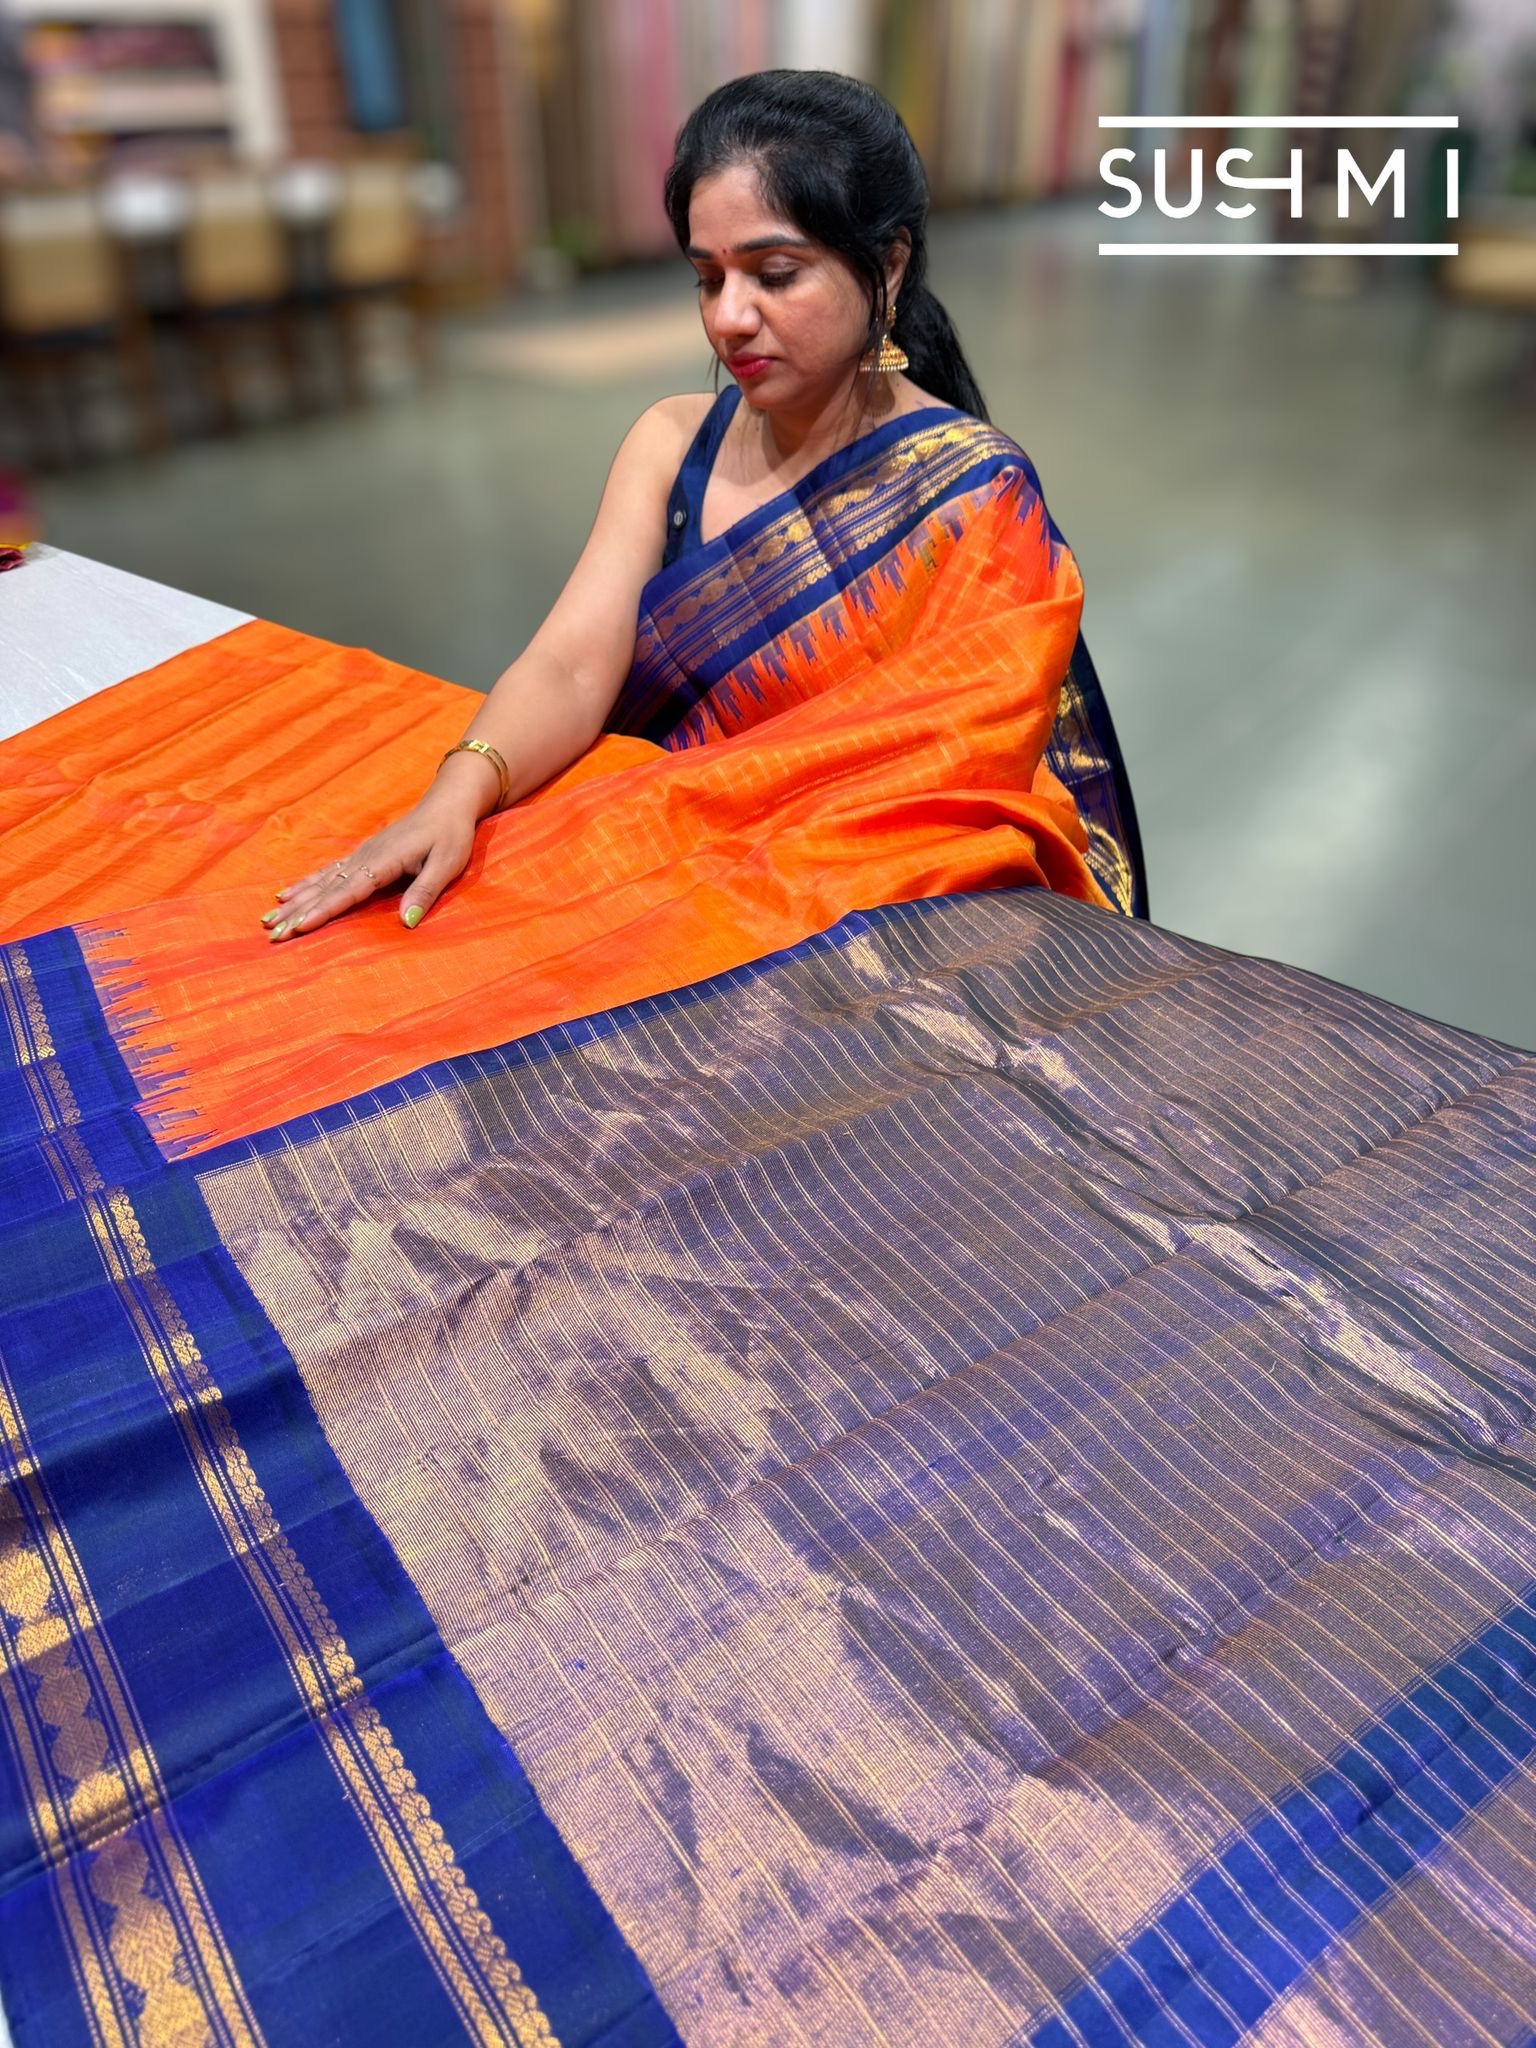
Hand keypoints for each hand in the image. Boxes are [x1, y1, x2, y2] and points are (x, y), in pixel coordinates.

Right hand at [264, 775, 485, 941]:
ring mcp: (360, 855)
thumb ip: (425, 892)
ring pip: (320, 882)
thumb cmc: (450, 835)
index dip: (324, 910)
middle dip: (298, 912)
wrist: (446, 804)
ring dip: (294, 902)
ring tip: (268, 919)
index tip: (300, 926)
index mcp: (384, 861)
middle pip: (326, 889)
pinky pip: (326, 873)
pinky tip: (286, 895)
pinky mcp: (360, 855)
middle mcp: (365, 857)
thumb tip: (407, 923)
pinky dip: (304, 885)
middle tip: (272, 933)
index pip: (349, 891)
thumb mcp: (447, 865)